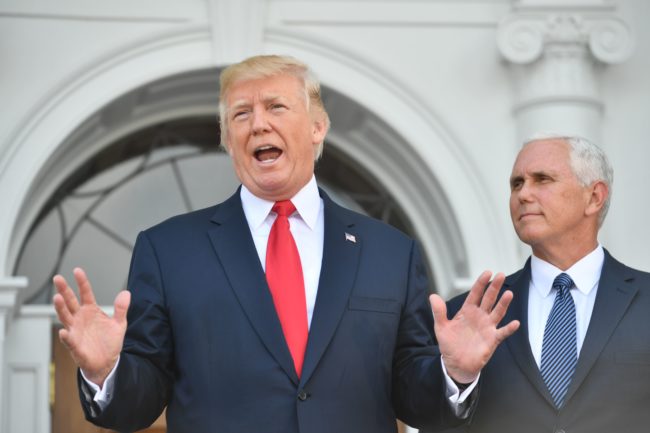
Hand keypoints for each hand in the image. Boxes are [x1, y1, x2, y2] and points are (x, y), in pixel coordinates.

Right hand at [53, 267, 129, 386]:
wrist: (107, 362)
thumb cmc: (110, 342)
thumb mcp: (119, 323)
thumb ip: (121, 308)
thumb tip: (126, 293)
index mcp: (91, 310)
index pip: (85, 293)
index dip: (82, 282)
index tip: (77, 270)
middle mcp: (80, 318)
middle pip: (70, 301)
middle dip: (64, 290)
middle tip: (57, 279)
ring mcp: (75, 330)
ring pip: (66, 317)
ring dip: (61, 308)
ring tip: (57, 298)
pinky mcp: (75, 345)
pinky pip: (69, 340)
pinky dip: (66, 336)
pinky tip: (64, 331)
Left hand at [430, 271, 519, 383]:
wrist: (456, 364)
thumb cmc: (449, 344)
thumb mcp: (441, 327)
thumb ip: (439, 311)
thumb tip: (432, 296)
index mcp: (467, 311)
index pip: (475, 294)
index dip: (481, 283)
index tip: (488, 272)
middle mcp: (479, 316)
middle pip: (488, 299)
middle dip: (495, 287)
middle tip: (501, 275)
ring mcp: (487, 327)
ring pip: (497, 312)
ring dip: (503, 304)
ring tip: (508, 294)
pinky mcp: (492, 340)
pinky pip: (502, 333)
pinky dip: (509, 328)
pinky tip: (514, 323)